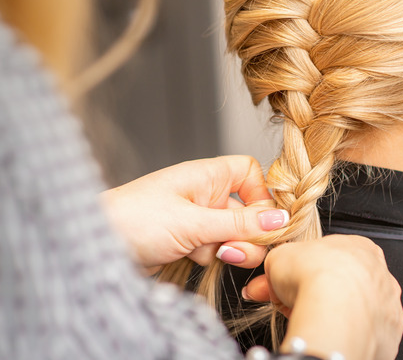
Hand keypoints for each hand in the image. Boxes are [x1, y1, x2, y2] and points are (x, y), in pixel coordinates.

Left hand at [101, 155, 288, 270]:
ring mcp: (195, 219)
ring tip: (215, 255)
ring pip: (234, 234)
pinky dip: (211, 257)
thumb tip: (280, 219)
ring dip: (231, 248)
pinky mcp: (186, 242)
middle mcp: (203, 194)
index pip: (250, 173)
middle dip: (248, 232)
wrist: (91, 247)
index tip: (265, 219)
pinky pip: (216, 249)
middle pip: (247, 210)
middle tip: (238, 250)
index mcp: (206, 175)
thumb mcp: (194, 222)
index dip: (262, 194)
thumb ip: (240, 223)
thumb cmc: (133, 220)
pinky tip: (191, 259)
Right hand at [244, 235, 402, 359]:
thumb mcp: (281, 255)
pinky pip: (364, 333)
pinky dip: (347, 335)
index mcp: (359, 247)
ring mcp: (387, 304)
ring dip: (332, 314)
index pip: (329, 258)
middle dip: (314, 294)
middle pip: (343, 284)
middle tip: (288, 304)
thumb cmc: (316, 276)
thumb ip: (280, 260)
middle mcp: (380, 273)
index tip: (285, 284)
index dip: (302, 273)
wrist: (335, 310)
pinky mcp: (389, 333)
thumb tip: (274, 267)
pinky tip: (329, 334)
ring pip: (356, 310)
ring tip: (308, 320)